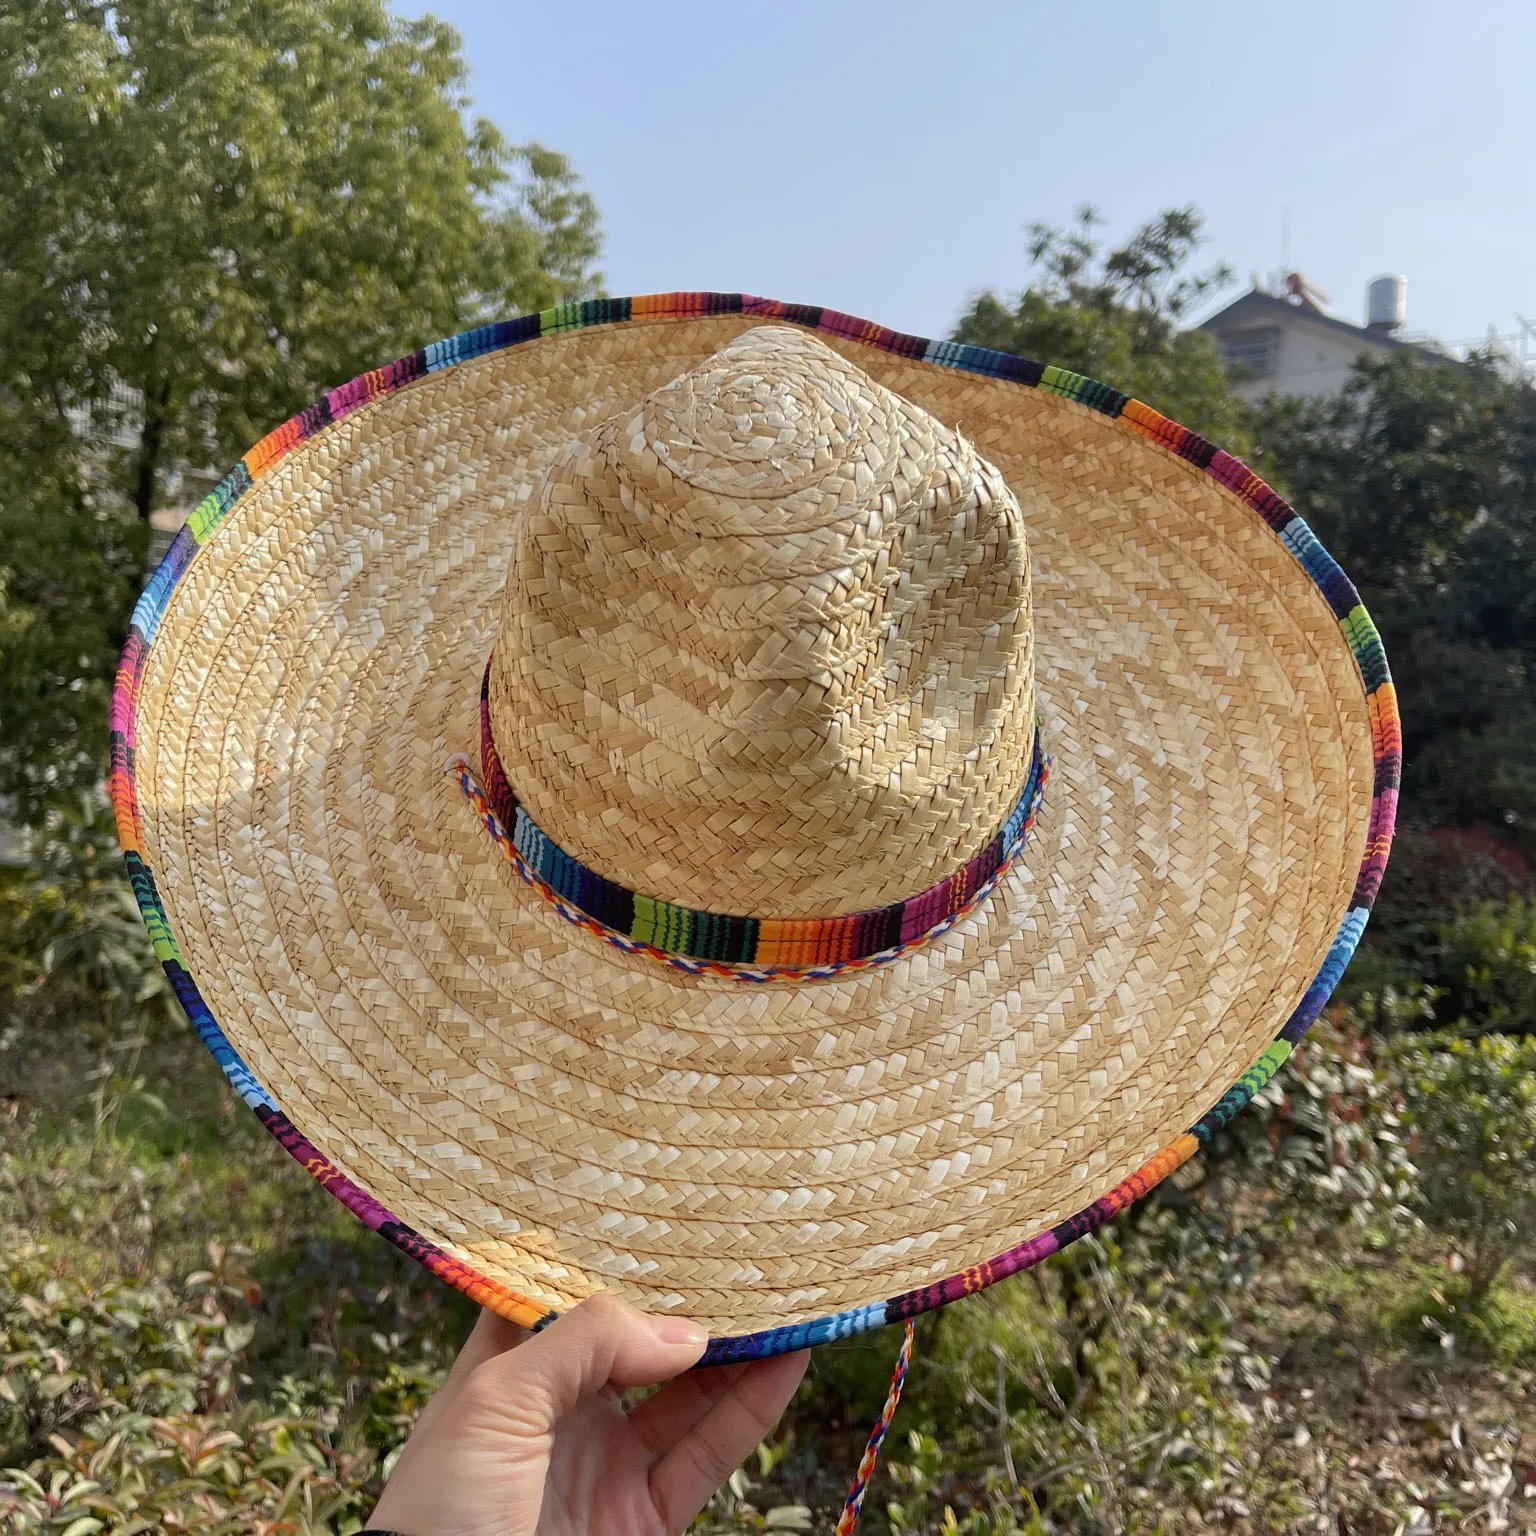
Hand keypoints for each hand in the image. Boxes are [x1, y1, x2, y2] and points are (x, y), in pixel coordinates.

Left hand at [366, 1293, 809, 1535]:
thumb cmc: (438, 1509)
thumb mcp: (493, 1401)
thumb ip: (584, 1342)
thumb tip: (681, 1329)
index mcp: (509, 1367)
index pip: (571, 1293)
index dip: (619, 1257)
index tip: (673, 1216)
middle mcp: (563, 1407)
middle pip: (641, 1340)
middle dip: (693, 1300)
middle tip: (751, 1253)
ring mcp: (607, 1462)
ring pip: (688, 1392)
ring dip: (739, 1348)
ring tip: (788, 1296)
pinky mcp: (644, 1517)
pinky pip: (708, 1454)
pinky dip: (753, 1408)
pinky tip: (789, 1360)